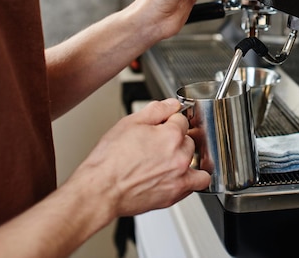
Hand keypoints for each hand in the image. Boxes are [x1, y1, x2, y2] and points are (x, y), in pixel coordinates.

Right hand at [69, 98, 210, 216]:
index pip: (181, 119)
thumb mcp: (129, 123)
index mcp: (170, 135)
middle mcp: (179, 156)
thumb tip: (172, 104)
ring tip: (169, 159)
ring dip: (186, 157)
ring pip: (196, 160)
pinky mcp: (175, 194)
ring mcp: (180, 176)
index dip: (170, 120)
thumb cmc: (109, 160)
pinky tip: (178, 175)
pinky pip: (197, 183)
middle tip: (158, 144)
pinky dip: (192, 178)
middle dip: (176, 138)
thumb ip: (156, 110)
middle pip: (189, 139)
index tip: (162, 125)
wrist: (100, 190)